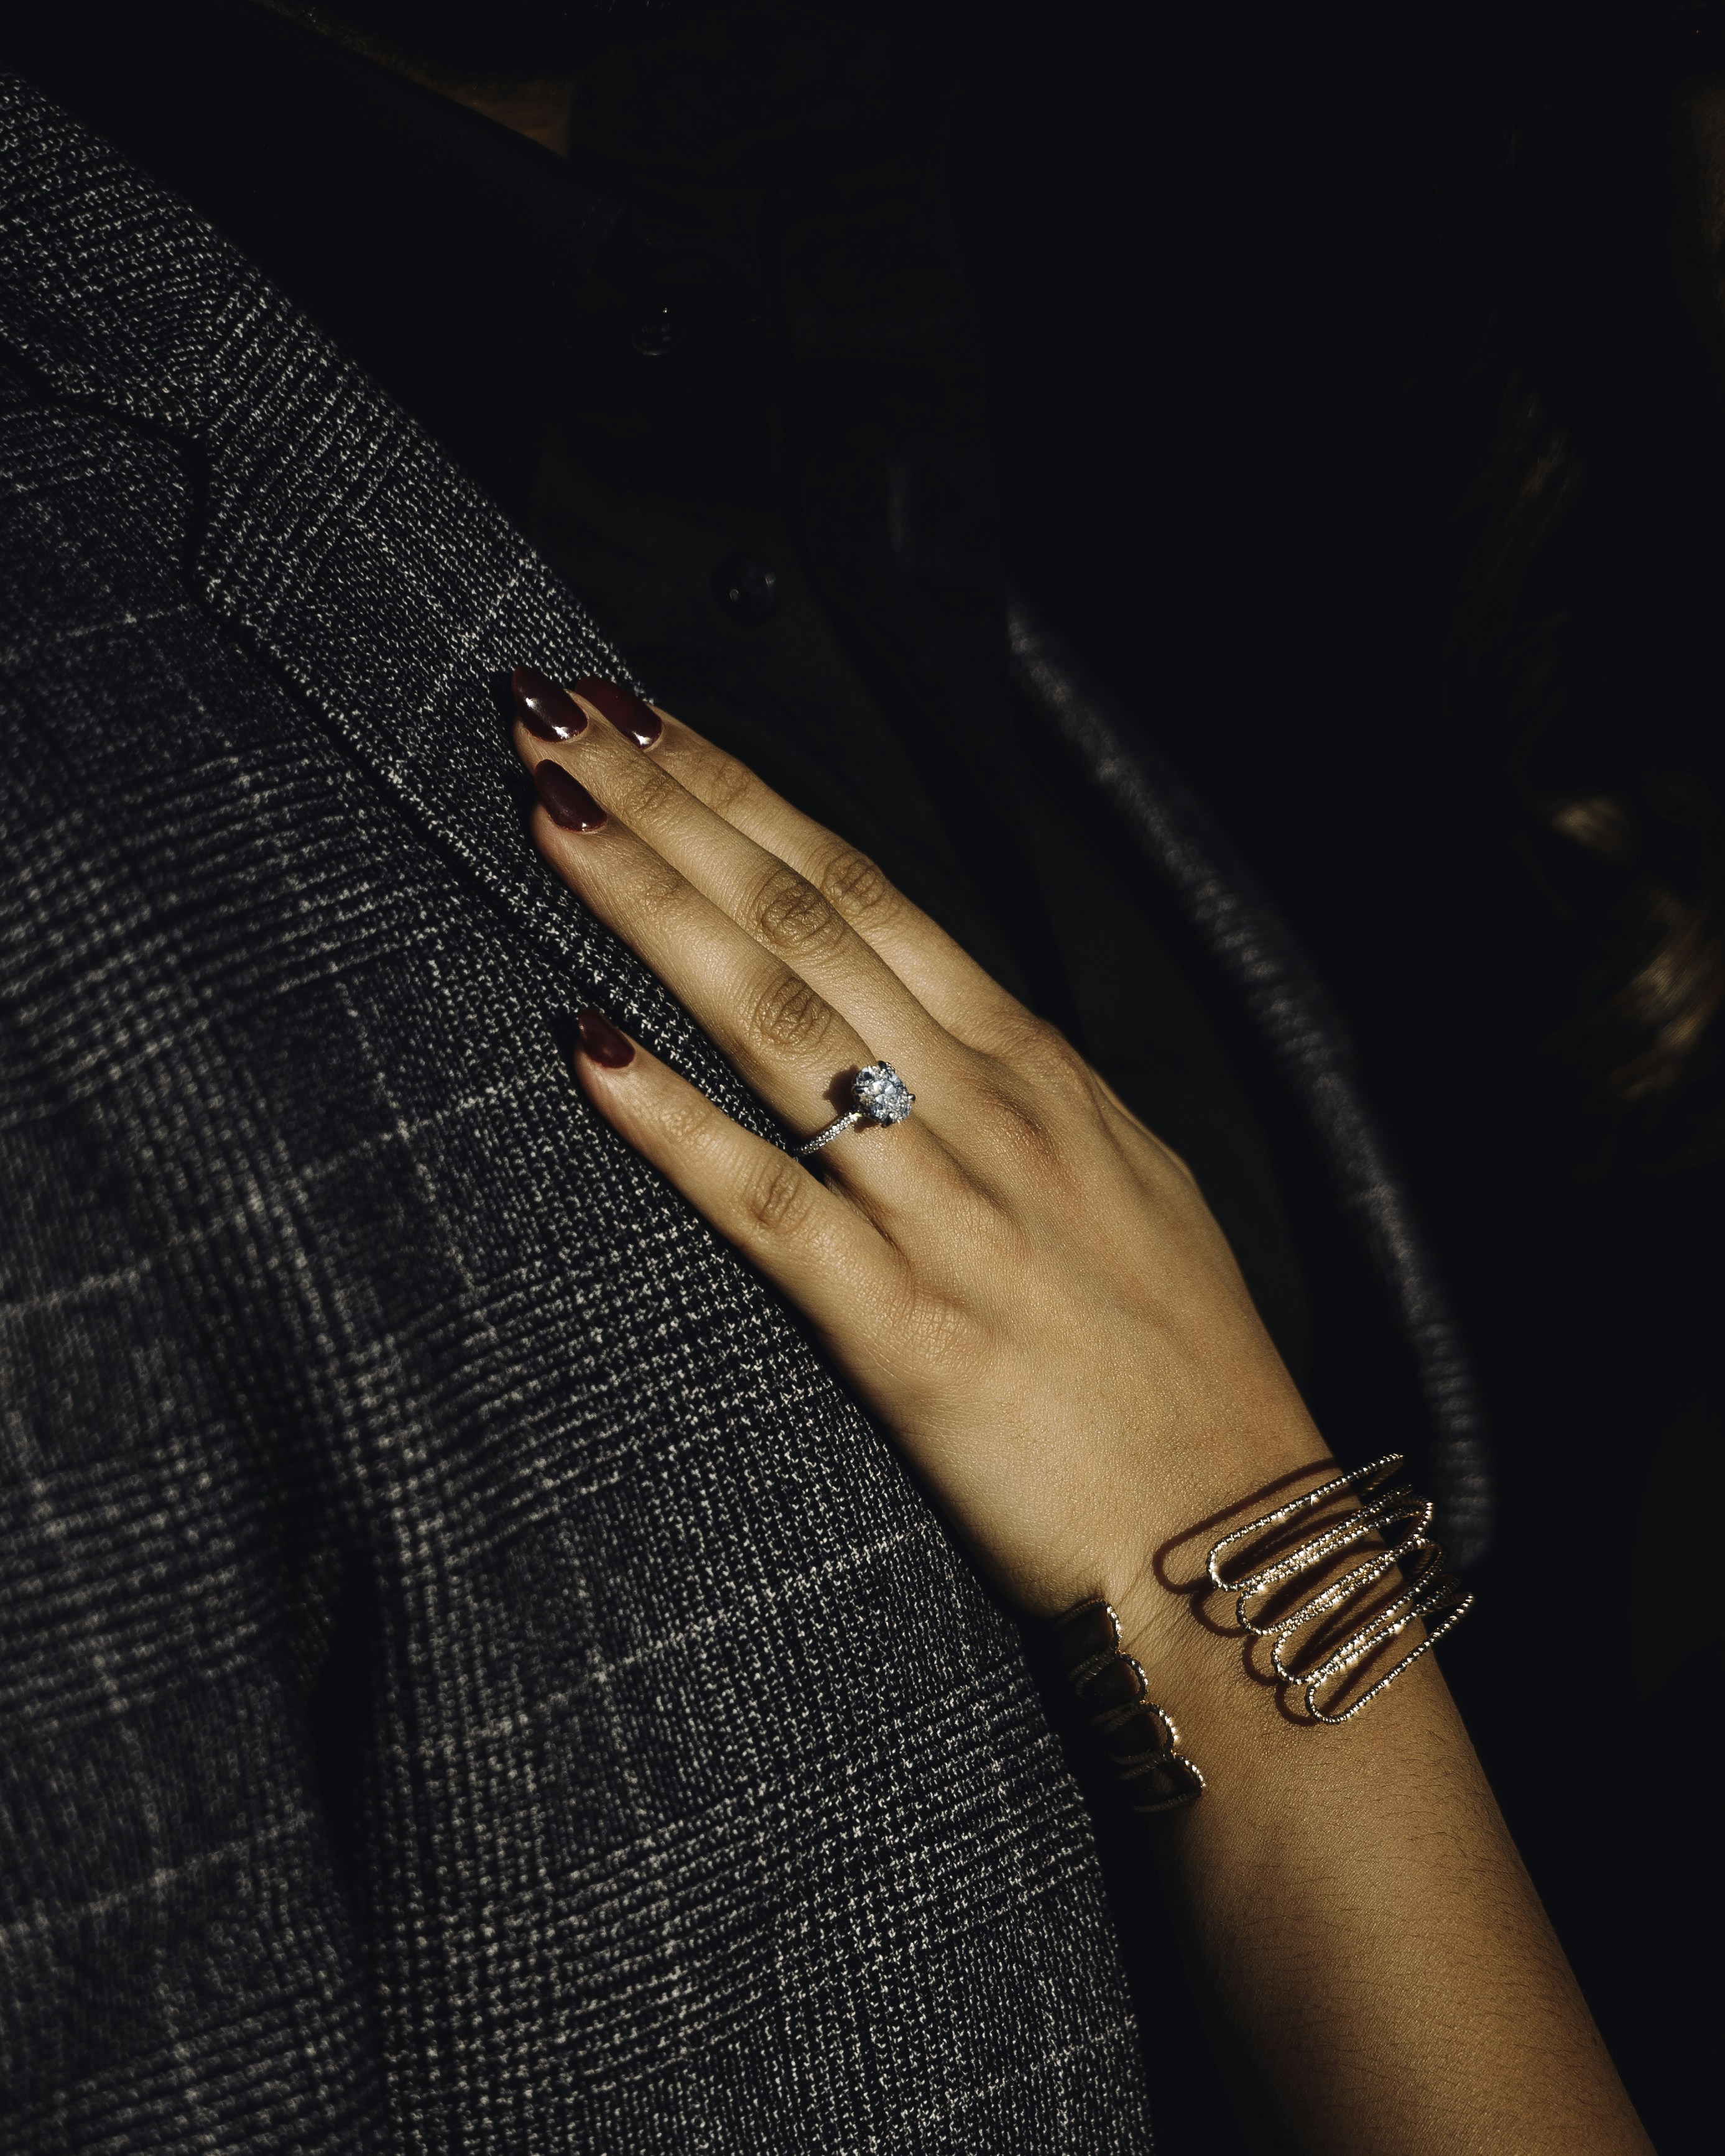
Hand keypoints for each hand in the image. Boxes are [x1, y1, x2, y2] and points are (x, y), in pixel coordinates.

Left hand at [511, 672, 1326, 1668]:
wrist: (1234, 1534)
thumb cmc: (1176, 1365)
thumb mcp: (1122, 1178)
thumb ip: (1019, 1094)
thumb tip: (932, 1026)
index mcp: (1034, 1065)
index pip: (863, 889)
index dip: (743, 794)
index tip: (648, 720)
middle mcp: (987, 1109)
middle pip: (800, 919)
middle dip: (669, 804)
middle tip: (556, 712)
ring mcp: (945, 1210)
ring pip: (775, 1024)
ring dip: (650, 906)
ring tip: (550, 812)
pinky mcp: (904, 1329)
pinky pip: (769, 1205)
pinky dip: (671, 1123)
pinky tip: (585, 1045)